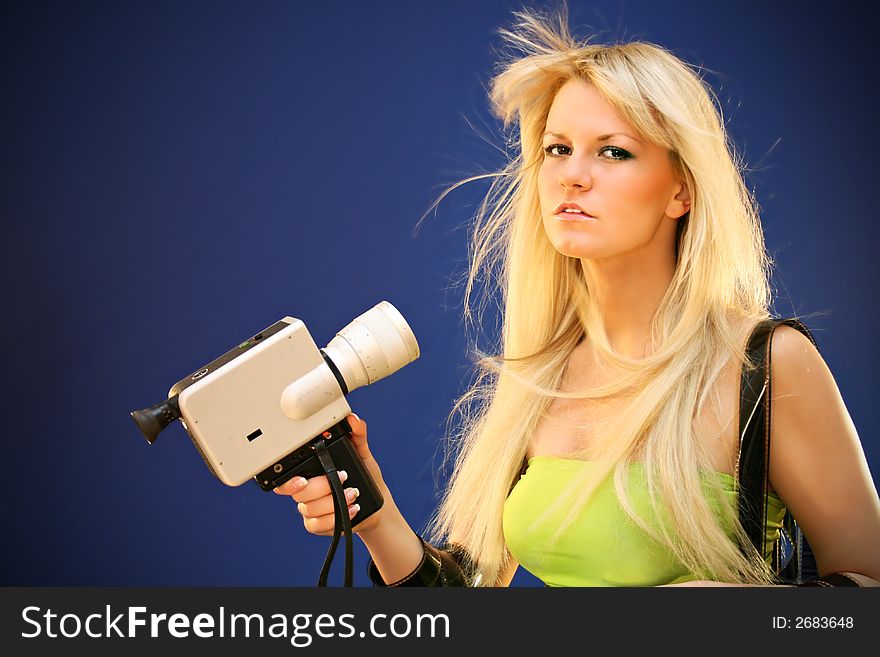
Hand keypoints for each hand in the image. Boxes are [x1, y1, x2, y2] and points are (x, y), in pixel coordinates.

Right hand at [273, 413, 386, 535]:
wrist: (377, 505)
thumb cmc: (366, 479)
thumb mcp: (363, 454)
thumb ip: (357, 436)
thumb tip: (353, 419)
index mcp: (311, 471)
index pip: (286, 477)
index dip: (289, 481)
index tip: (303, 479)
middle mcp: (307, 491)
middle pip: (298, 493)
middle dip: (321, 487)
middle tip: (343, 479)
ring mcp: (310, 509)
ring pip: (309, 509)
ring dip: (333, 502)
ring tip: (354, 493)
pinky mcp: (318, 525)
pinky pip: (316, 524)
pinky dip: (335, 518)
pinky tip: (352, 508)